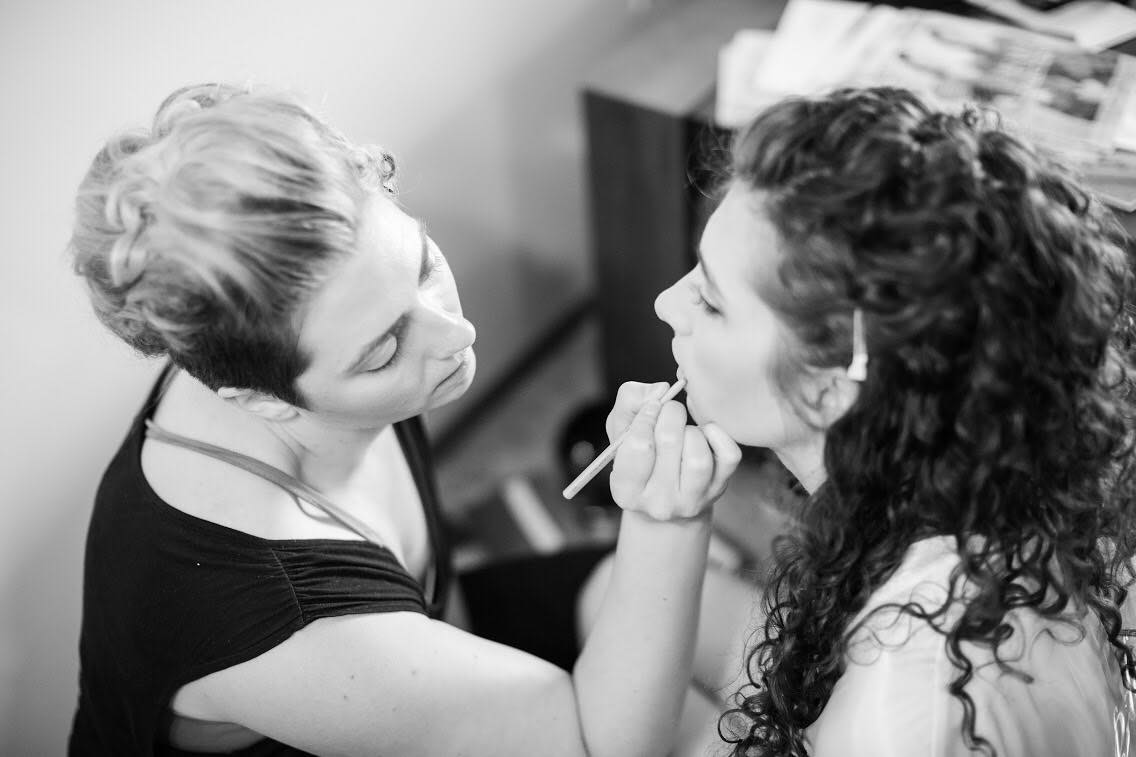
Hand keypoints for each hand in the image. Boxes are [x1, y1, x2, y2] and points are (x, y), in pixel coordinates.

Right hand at [605, 381, 740, 520]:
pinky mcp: (718, 489)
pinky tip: (706, 434)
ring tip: (685, 430)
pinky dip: (719, 436)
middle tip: (669, 411)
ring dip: (692, 431)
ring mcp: (692, 500)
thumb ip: (630, 402)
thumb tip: (661, 390)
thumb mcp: (621, 431)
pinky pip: (728, 456)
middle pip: (669, 442)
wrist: (666, 500)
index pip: (639, 445)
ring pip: (699, 456)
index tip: (651, 407)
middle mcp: (659, 502)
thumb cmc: (640, 458)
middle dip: (670, 414)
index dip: (646, 416)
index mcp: (627, 491)